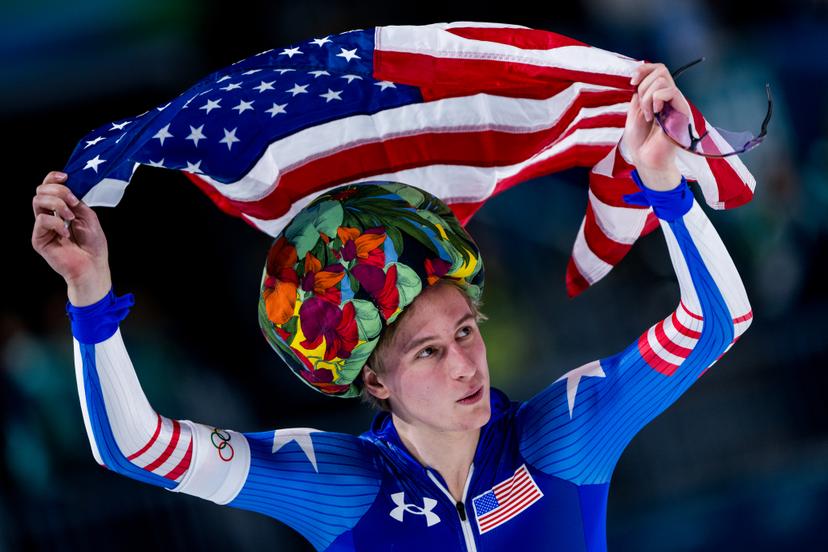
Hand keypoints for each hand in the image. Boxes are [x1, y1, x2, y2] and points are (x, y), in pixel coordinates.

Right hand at [31, 171, 111, 305]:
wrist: (93, 266)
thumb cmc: (93, 245)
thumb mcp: (88, 216)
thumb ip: (75, 201)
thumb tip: (66, 186)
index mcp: (61, 209)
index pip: (49, 187)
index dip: (53, 178)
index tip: (65, 176)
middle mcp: (49, 215)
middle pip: (41, 191)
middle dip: (59, 191)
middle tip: (74, 202)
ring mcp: (43, 227)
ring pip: (38, 201)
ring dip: (58, 204)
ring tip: (71, 217)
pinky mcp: (39, 239)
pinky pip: (42, 221)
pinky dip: (57, 223)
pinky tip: (66, 233)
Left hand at [621, 62, 690, 189]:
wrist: (645, 158)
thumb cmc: (640, 140)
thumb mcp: (634, 111)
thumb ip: (639, 94)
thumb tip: (640, 78)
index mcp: (659, 96)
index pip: (658, 69)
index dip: (644, 69)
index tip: (631, 81)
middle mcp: (670, 97)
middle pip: (661, 70)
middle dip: (643, 86)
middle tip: (641, 106)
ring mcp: (677, 103)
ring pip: (663, 80)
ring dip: (647, 96)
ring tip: (647, 115)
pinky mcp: (682, 111)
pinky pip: (669, 91)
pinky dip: (655, 100)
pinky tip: (654, 115)